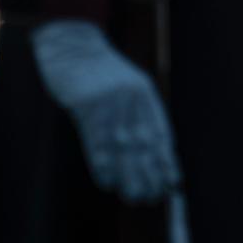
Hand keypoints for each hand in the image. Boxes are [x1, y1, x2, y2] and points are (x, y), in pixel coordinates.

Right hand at [30, 19, 179, 202]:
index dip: (166, 159)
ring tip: (134, 197)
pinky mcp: (87, 105)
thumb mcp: (126, 84)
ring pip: (122, 147)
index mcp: (144, 93)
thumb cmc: (97, 70)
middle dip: (150, 172)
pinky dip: (102, 163)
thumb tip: (149, 147)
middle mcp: (131, 98)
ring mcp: (110, 101)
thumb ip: (137, 110)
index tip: (172, 182)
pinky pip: (96, 141)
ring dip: (129, 174)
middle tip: (152, 197)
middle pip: (144, 143)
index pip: (160, 131)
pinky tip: (108, 182)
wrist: (71, 44)